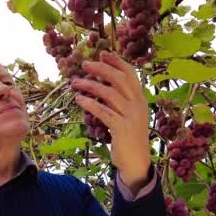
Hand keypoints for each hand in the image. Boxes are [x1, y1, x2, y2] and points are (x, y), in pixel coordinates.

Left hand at [71, 51, 150, 192]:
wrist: (136, 162)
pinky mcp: (121, 128)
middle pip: (119, 79)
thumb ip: (119, 100)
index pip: (130, 74)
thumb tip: (100, 82)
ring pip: (109, 93)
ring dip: (89, 85)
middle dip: (101, 69)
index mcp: (140, 99)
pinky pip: (102, 111)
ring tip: (75, 83)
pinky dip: (89, 103)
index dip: (116, 62)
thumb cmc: (129, 137)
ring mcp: (130, 116)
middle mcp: (138, 105)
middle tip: (84, 65)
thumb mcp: (128, 115)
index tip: (102, 53)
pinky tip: (79, 100)